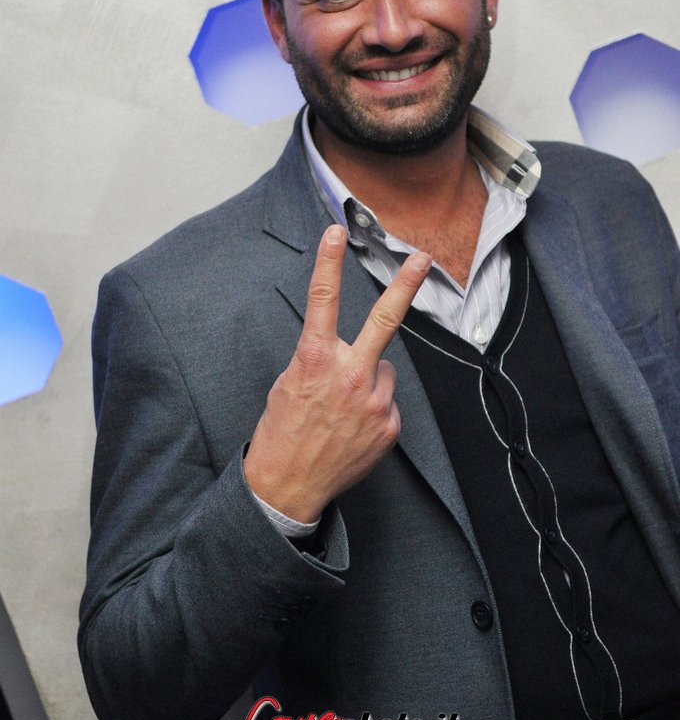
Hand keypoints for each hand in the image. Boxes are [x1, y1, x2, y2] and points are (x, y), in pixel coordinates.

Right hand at [244, 225, 430, 522]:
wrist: (287, 487)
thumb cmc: (281, 431)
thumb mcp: (288, 384)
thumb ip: (320, 360)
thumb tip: (349, 352)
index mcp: (314, 360)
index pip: (322, 300)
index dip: (328, 262)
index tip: (335, 232)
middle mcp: (347, 376)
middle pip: (384, 320)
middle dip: (405, 285)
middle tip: (423, 258)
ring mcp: (372, 402)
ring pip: (382, 370)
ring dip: (368, 381)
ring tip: (342, 409)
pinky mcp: (388, 426)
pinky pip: (386, 402)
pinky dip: (373, 410)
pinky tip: (352, 429)